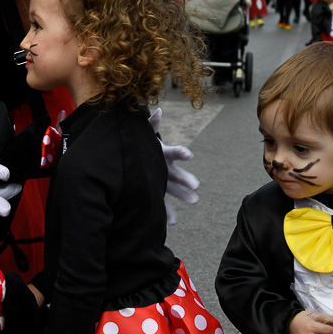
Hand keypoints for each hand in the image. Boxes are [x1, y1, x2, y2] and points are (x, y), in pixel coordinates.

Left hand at [149, 108, 198, 225]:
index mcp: (164, 154)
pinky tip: (170, 223)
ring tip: (194, 201)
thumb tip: (158, 110)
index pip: (175, 152)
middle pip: (178, 174)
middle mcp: (166, 169)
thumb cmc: (142, 146)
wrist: (136, 160)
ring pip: (174, 190)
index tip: (189, 156)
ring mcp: (162, 182)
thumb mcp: (144, 135)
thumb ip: (150, 125)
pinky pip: (162, 204)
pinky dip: (167, 213)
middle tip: (197, 186)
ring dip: (184, 195)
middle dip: (187, 179)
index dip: (182, 153)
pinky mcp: (156, 193)